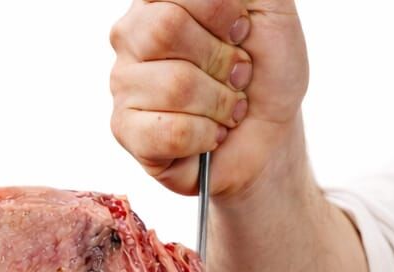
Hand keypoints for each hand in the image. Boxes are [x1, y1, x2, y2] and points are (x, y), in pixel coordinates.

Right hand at [110, 1, 308, 196]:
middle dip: (219, 58)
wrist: (267, 131)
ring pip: (173, 85)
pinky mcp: (126, 130)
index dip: (219, 10)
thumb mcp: (269, 7)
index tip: (241, 31)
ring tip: (230, 108)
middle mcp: (132, 35)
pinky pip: (170, 132)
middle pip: (165, 29)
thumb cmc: (265, 68)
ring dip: (219, 102)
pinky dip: (205, 135)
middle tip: (238, 73)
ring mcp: (123, 83)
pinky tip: (211, 134)